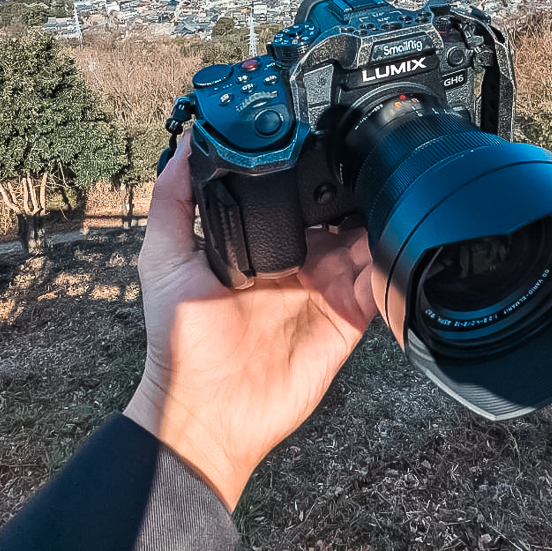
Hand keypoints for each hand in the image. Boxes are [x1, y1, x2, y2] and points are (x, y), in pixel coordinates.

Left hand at [124, 132, 376, 509]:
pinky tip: (384, 248)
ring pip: (365, 242)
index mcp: (259, 244)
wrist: (207, 413)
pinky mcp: (347, 319)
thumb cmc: (180, 343)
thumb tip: (185, 144)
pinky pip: (378, 285)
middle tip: (359, 166)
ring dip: (374, 222)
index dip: (305, 169)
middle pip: (336, 213)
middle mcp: (297, 263)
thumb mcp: (163, 260)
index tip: (317, 138)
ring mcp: (325, 289)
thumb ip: (173, 201)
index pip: (292, 197)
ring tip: (379, 202)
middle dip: (351, 190)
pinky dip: (387, 265)